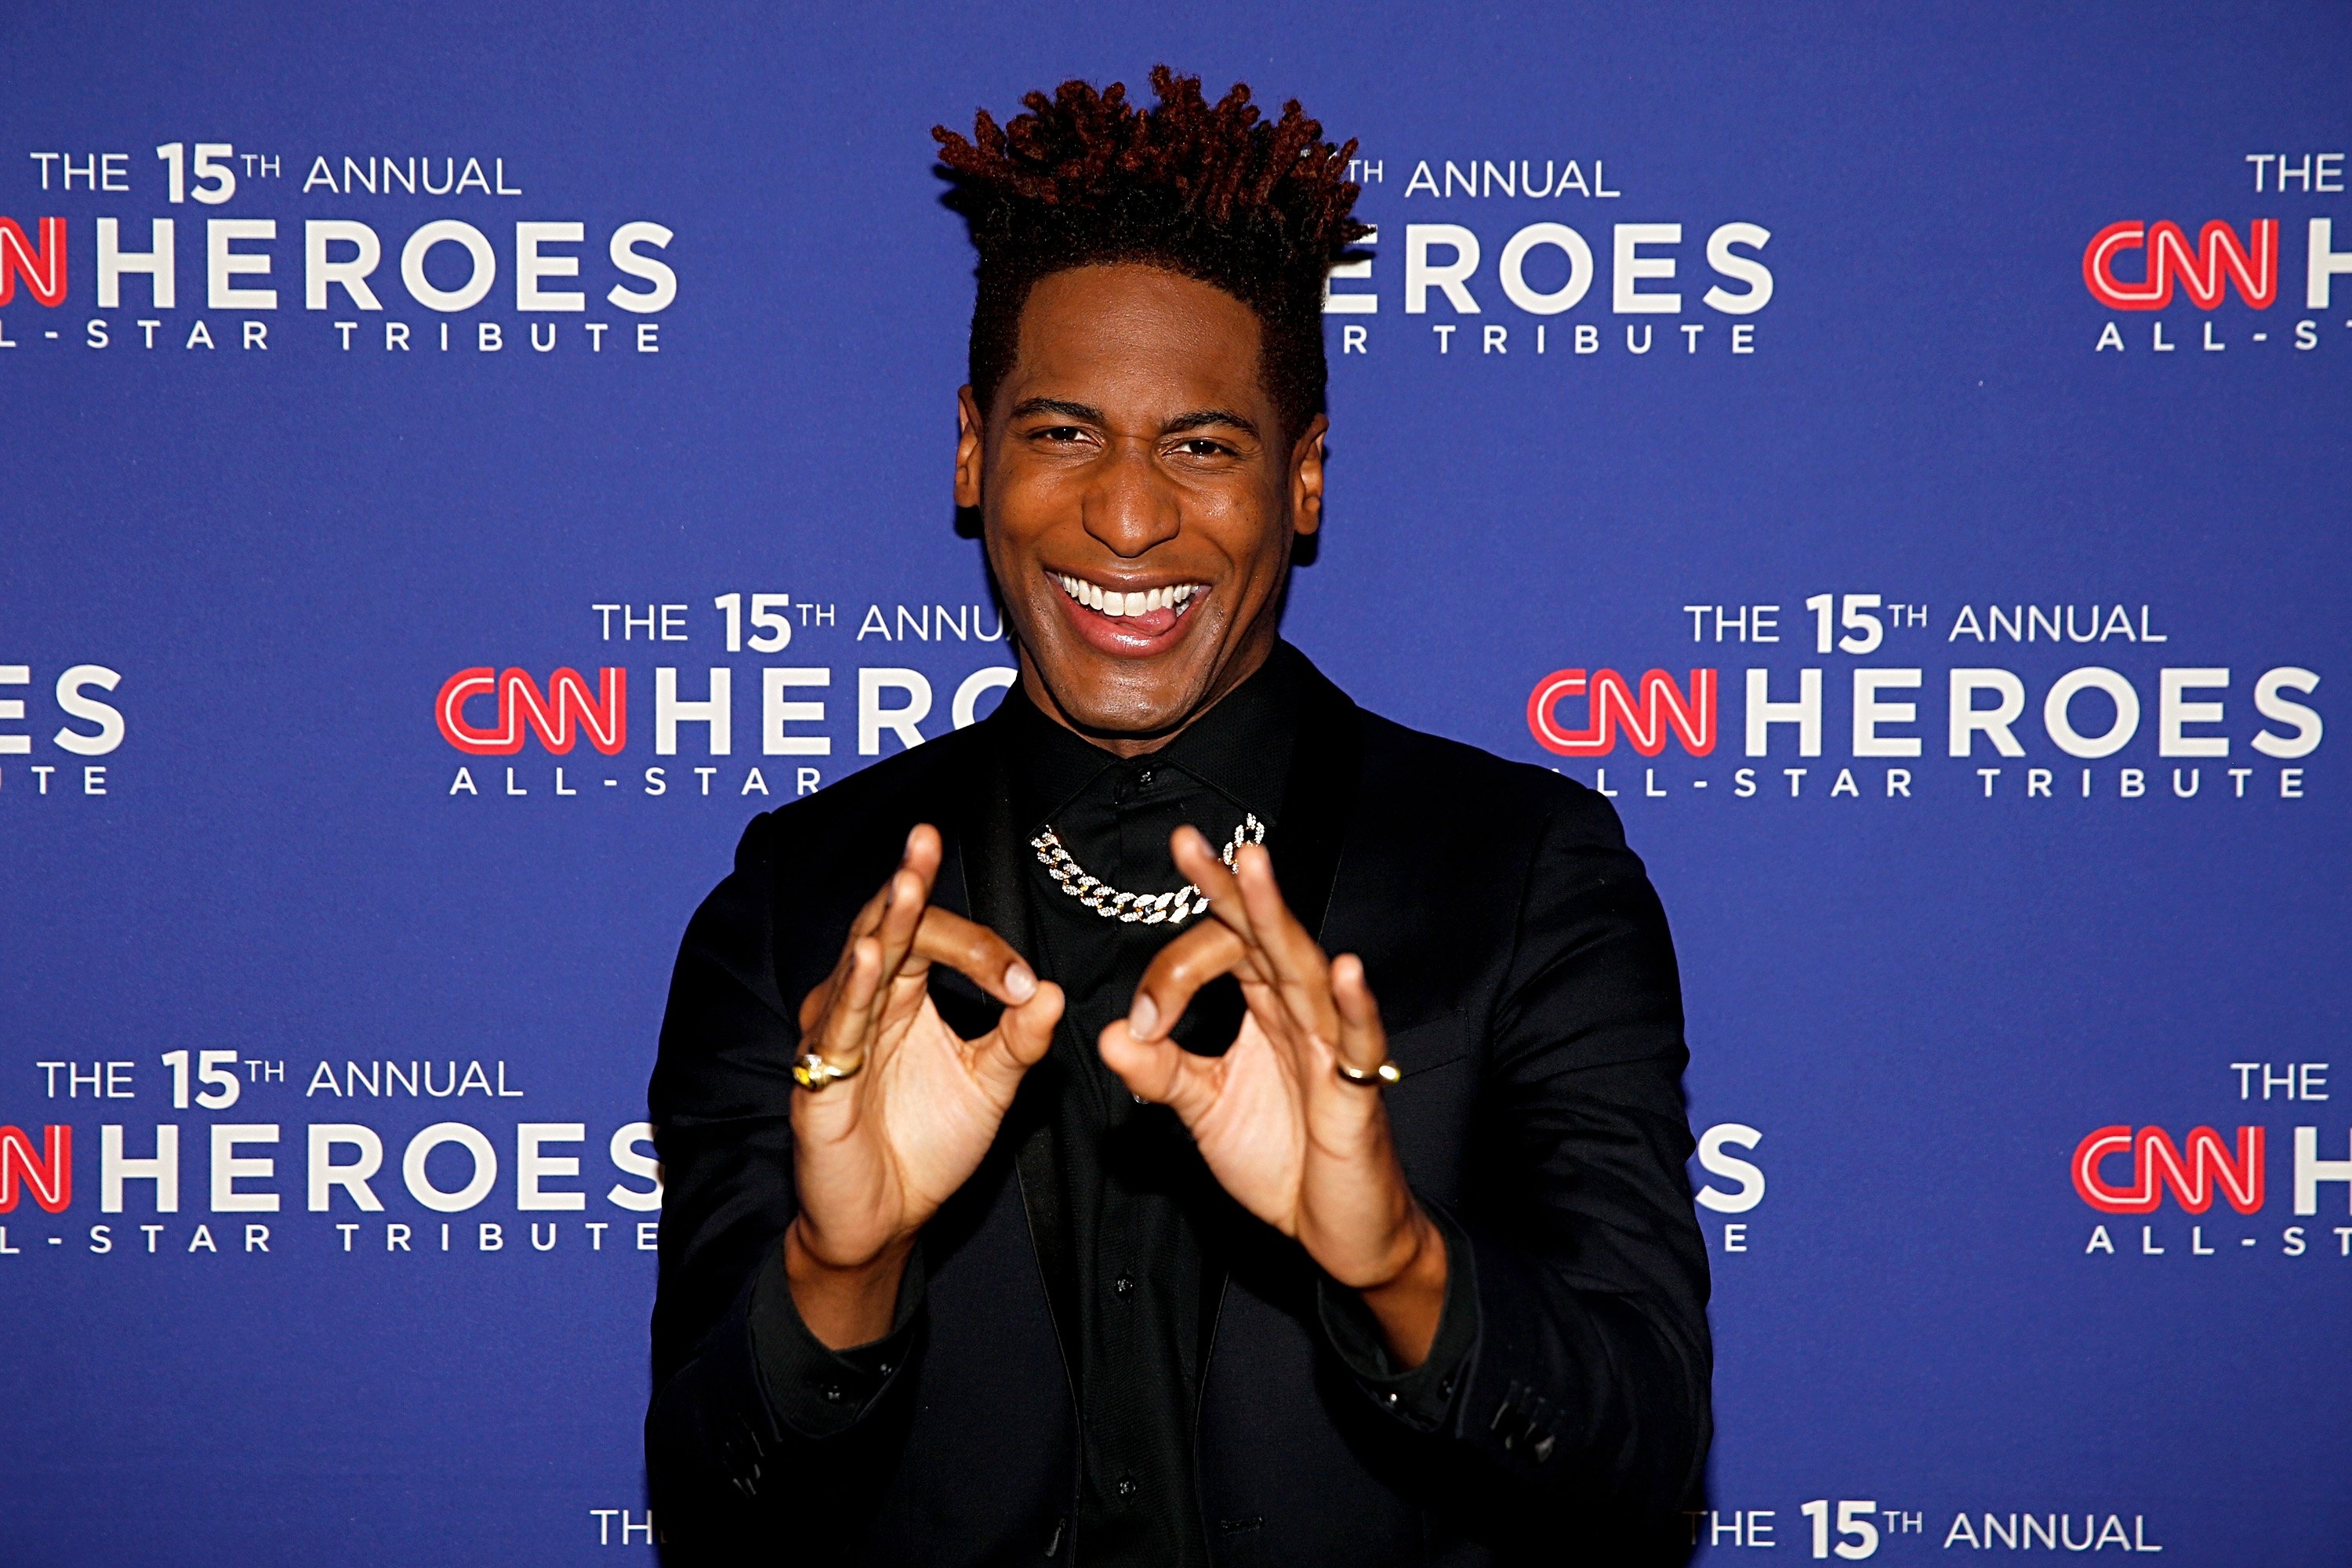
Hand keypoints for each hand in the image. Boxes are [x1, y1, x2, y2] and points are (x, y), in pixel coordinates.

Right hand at [786, 824, 1063, 1347]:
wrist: (884, 1222)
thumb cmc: (927, 1145)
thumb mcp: (990, 1087)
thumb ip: (1020, 1041)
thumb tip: (1057, 993)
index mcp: (905, 994)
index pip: (935, 939)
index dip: (984, 951)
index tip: (1026, 983)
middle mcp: (865, 1003)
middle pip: (887, 928)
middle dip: (908, 883)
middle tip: (926, 840)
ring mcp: (836, 1037)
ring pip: (859, 965)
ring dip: (884, 922)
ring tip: (907, 882)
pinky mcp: (820, 1082)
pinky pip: (839, 1028)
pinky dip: (856, 989)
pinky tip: (871, 957)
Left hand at [1098, 830, 1447, 1364]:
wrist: (1336, 1228)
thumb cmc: (1282, 1158)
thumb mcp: (1205, 1109)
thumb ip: (1161, 1072)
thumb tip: (1112, 1033)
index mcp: (1265, 1008)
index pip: (1223, 951)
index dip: (1175, 969)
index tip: (1143, 1014)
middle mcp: (1301, 1014)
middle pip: (1264, 936)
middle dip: (1230, 887)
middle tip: (1194, 842)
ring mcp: (1334, 1047)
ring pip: (1306, 971)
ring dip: (1278, 919)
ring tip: (1255, 870)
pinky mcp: (1359, 1092)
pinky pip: (1360, 1042)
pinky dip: (1356, 1006)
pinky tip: (1346, 970)